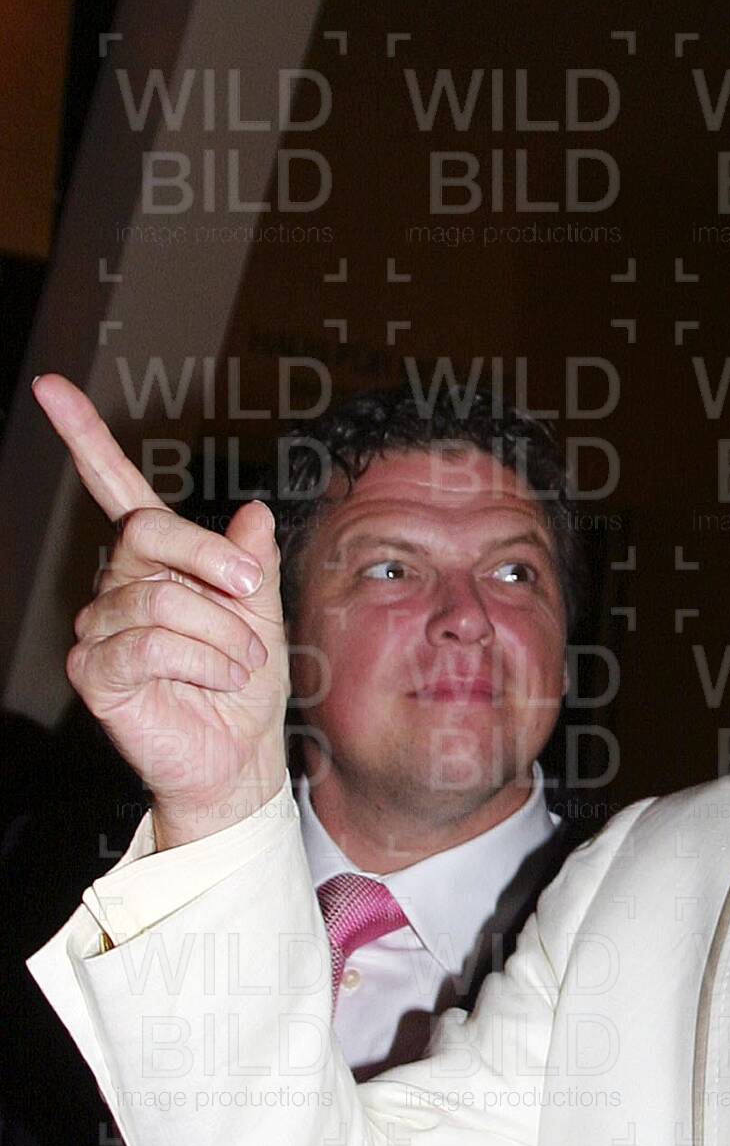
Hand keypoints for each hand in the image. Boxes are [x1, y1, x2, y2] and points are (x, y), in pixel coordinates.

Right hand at [36, 374, 289, 846]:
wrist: (239, 759)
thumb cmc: (244, 687)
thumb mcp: (262, 616)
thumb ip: (250, 564)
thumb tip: (251, 512)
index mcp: (156, 563)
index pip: (116, 491)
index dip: (85, 438)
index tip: (51, 387)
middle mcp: (118, 586)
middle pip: (150, 533)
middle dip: (214, 562)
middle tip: (249, 593)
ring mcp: (99, 627)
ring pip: (160, 599)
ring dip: (220, 634)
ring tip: (236, 664)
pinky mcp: (95, 670)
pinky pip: (146, 643)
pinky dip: (199, 661)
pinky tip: (214, 679)